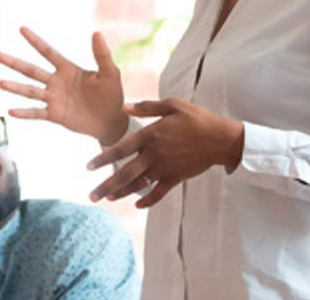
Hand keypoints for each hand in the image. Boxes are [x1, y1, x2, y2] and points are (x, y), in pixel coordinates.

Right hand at [0, 27, 127, 145]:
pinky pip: (37, 113)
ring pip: (30, 91)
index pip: (48, 52)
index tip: (21, 29)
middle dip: (14, 63)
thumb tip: (97, 33)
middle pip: (31, 70)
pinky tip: (11, 111)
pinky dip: (24, 113)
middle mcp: (56, 82)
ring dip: (15, 87)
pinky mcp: (55, 115)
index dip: (35, 41)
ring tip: (0, 83)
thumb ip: (102, 55)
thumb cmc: (112, 94)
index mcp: (68, 69)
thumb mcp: (110, 73)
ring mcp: (54, 99)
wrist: (111, 121)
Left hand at [86, 98, 244, 208]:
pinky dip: (147, 200)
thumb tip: (124, 107)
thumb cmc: (197, 118)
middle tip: (91, 196)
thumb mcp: (172, 105)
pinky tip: (137, 205)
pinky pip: (158, 193)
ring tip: (107, 199)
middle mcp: (154, 154)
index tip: (88, 167)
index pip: (120, 150)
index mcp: (150, 135)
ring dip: (121, 193)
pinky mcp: (175, 178)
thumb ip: (147, 107)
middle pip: (124, 173)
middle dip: (106, 186)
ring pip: (138, 185)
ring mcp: (164, 168)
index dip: (103, 159)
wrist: (221, 139)